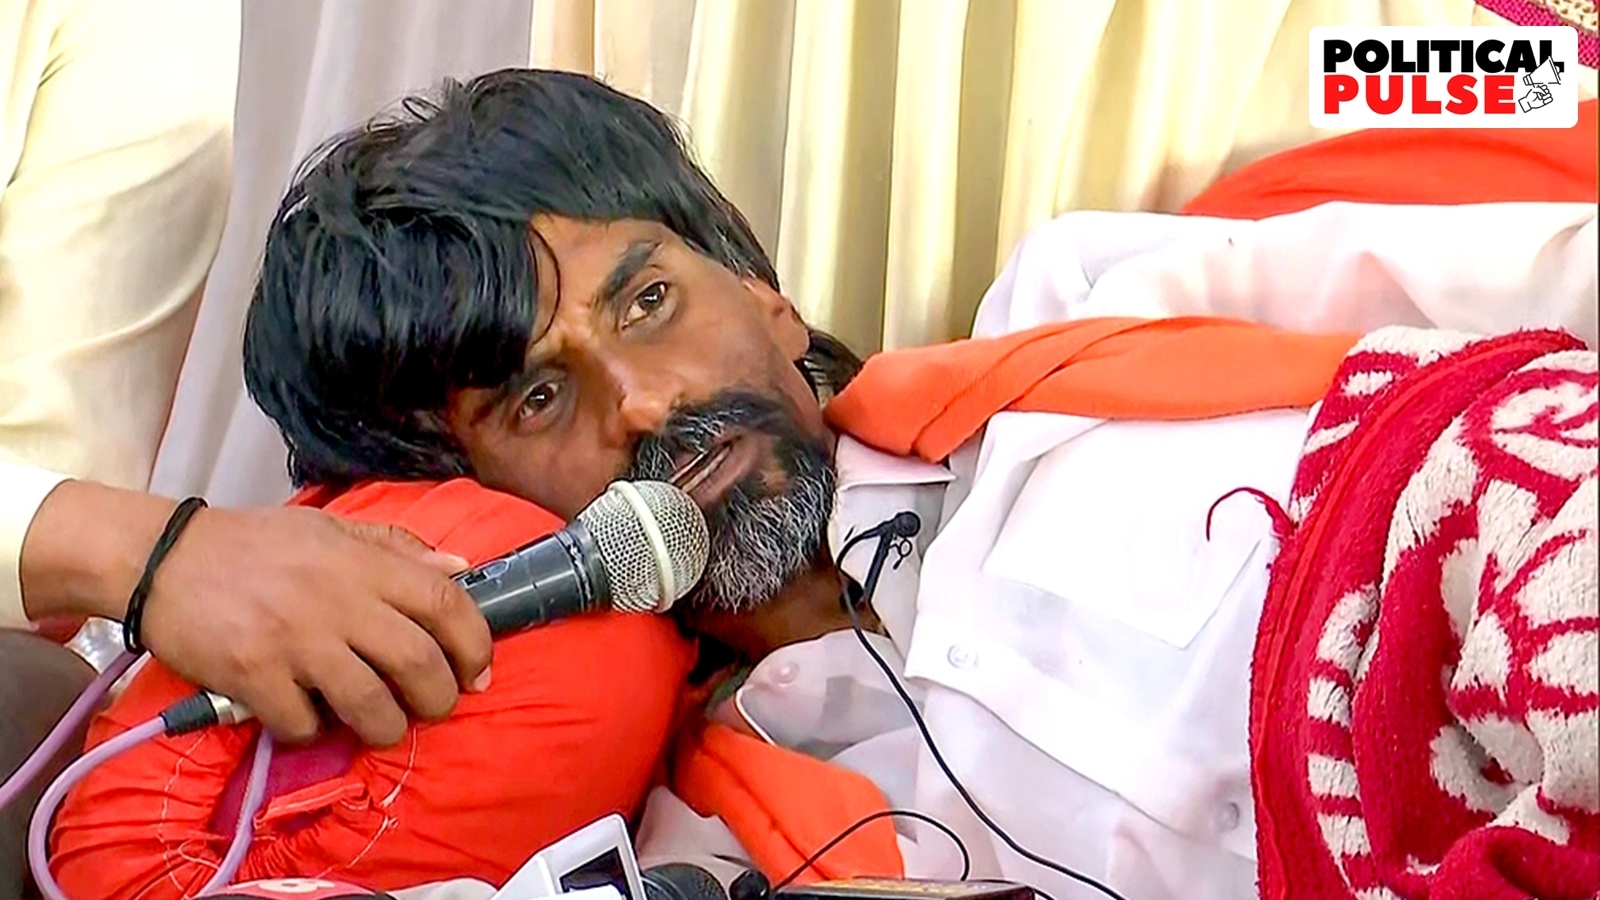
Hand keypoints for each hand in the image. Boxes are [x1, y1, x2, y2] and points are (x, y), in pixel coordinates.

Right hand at [136, 505, 492, 745]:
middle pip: (418, 664)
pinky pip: (304, 726)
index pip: (445, 601)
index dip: (475, 642)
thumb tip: (458, 570)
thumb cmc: (252, 545)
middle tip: (433, 706)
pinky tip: (307, 717)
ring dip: (385, 728)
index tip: (479, 670)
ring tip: (379, 725)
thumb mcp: (330, 530)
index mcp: (362, 563)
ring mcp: (296, 642)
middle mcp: (337, 601)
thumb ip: (397, 548)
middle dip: (440, 698)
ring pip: (371, 706)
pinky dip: (313, 733)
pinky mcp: (254, 677)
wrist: (161, 559)